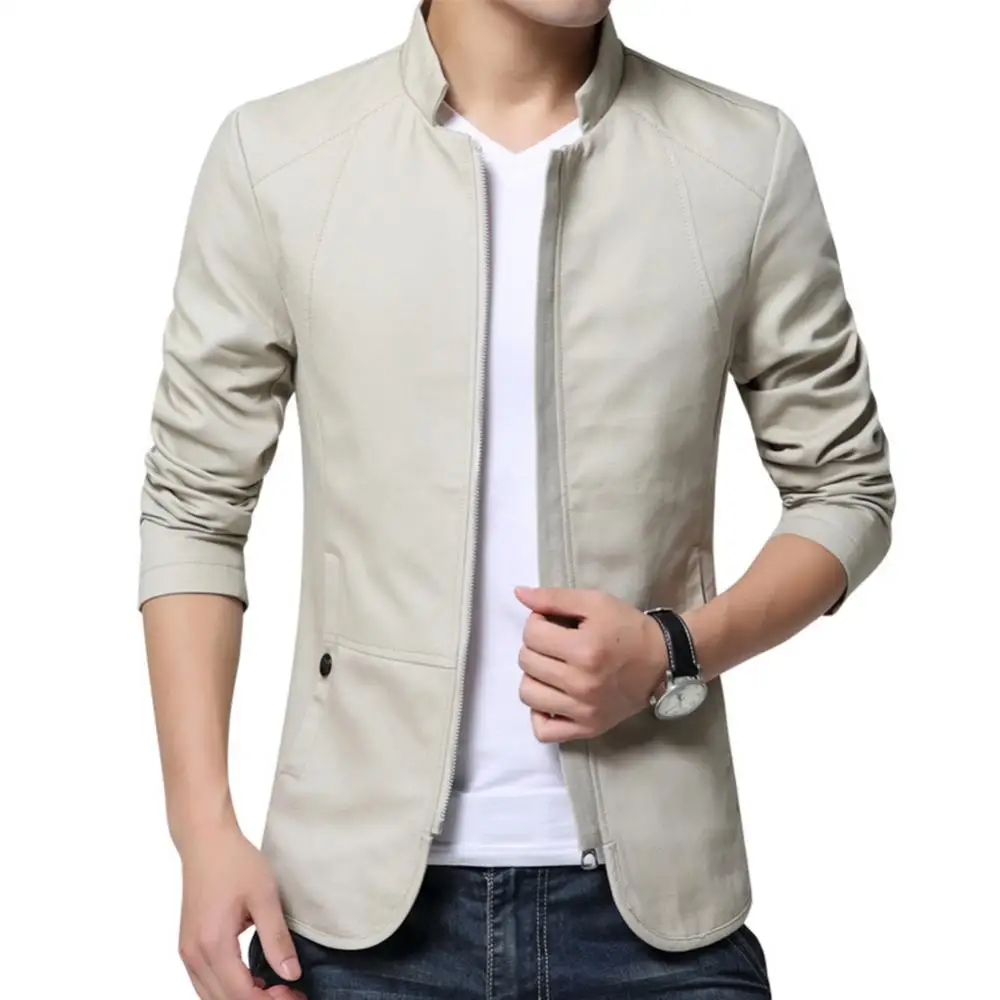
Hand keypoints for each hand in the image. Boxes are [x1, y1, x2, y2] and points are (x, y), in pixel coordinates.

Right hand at [178, 824, 305, 999]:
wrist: (205, 841)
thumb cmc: (234, 862)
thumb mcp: (264, 897)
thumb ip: (276, 939)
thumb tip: (291, 974)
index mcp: (213, 945)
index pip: (240, 995)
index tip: (295, 994)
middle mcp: (194, 955)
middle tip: (290, 992)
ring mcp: (187, 951)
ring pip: (211, 996)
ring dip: (242, 997)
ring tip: (275, 987)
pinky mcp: (188, 945)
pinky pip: (205, 982)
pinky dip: (228, 989)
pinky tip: (252, 979)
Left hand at [514, 586, 666, 742]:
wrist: (663, 661)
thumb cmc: (628, 628)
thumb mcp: (595, 602)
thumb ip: (554, 598)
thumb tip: (518, 594)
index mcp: (584, 649)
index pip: (531, 634)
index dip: (537, 622)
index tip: (552, 623)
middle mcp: (581, 683)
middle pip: (526, 662)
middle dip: (535, 646)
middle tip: (554, 643)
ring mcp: (583, 710)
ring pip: (528, 694)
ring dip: (534, 677)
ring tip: (552, 668)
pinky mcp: (587, 729)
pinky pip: (543, 731)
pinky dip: (540, 715)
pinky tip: (552, 697)